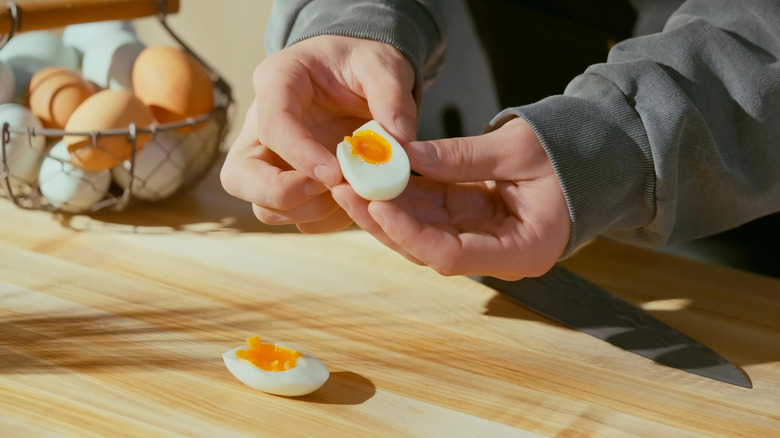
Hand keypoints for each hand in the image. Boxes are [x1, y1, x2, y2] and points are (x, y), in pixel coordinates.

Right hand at [220, 35, 416, 232]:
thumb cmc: (362, 64)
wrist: (360, 75)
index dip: (300, 154)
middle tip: (331, 188)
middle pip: (239, 176)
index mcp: (277, 82)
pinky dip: (324, 219)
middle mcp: (261, 126)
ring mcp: (270, 160)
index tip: (336, 174)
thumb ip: (392, 94)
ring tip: (350, 191)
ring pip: (263, 207)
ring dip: (307, 210)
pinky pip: (294, 218)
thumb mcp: (382, 64)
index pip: (272, 125)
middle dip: (281, 194)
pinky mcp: (288, 184)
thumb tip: (398, 141)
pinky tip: (353, 199)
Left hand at [332, 117, 570, 279]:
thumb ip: (461, 156)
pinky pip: (430, 211)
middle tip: (345, 190)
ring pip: (422, 231)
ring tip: (350, 180)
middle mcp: (497, 254)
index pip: (453, 256)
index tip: (377, 205)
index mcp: (521, 250)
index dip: (410, 233)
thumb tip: (404, 154)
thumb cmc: (571, 154)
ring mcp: (482, 237)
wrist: (595, 154)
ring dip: (386, 206)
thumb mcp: (517, 150)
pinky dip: (404, 194)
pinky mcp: (471, 219)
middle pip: (428, 247)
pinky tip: (376, 175)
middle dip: (384, 220)